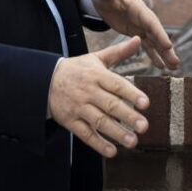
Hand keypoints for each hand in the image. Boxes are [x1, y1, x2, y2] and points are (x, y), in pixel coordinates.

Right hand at [49, 37, 149, 156]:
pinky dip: (98, 143)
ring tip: (132, 141)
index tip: (146, 103)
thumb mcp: (96, 58)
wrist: (45, 80)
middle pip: (110, 105)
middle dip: (128, 116)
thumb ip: (119, 52)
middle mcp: (88, 91)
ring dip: (116, 133)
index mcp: (96, 75)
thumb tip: (138, 38)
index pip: (116, 84)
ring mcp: (78, 107)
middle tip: (144, 126)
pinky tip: (112, 151)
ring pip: (99, 121)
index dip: (131, 94)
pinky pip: (85, 134)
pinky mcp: (70, 121)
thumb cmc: (77, 69)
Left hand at [90, 0, 179, 70]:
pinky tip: (161, 66)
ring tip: (174, 67)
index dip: (160, 33)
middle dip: (166, 48)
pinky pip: (147, 45)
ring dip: (164, 54)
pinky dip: (154, 55)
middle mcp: (143, 18)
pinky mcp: (136, 32)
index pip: (151, 22)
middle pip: (157, 34)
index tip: (168, 46)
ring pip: (155, 42)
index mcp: (137, 8)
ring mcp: (141, 26)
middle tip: (176, 62)